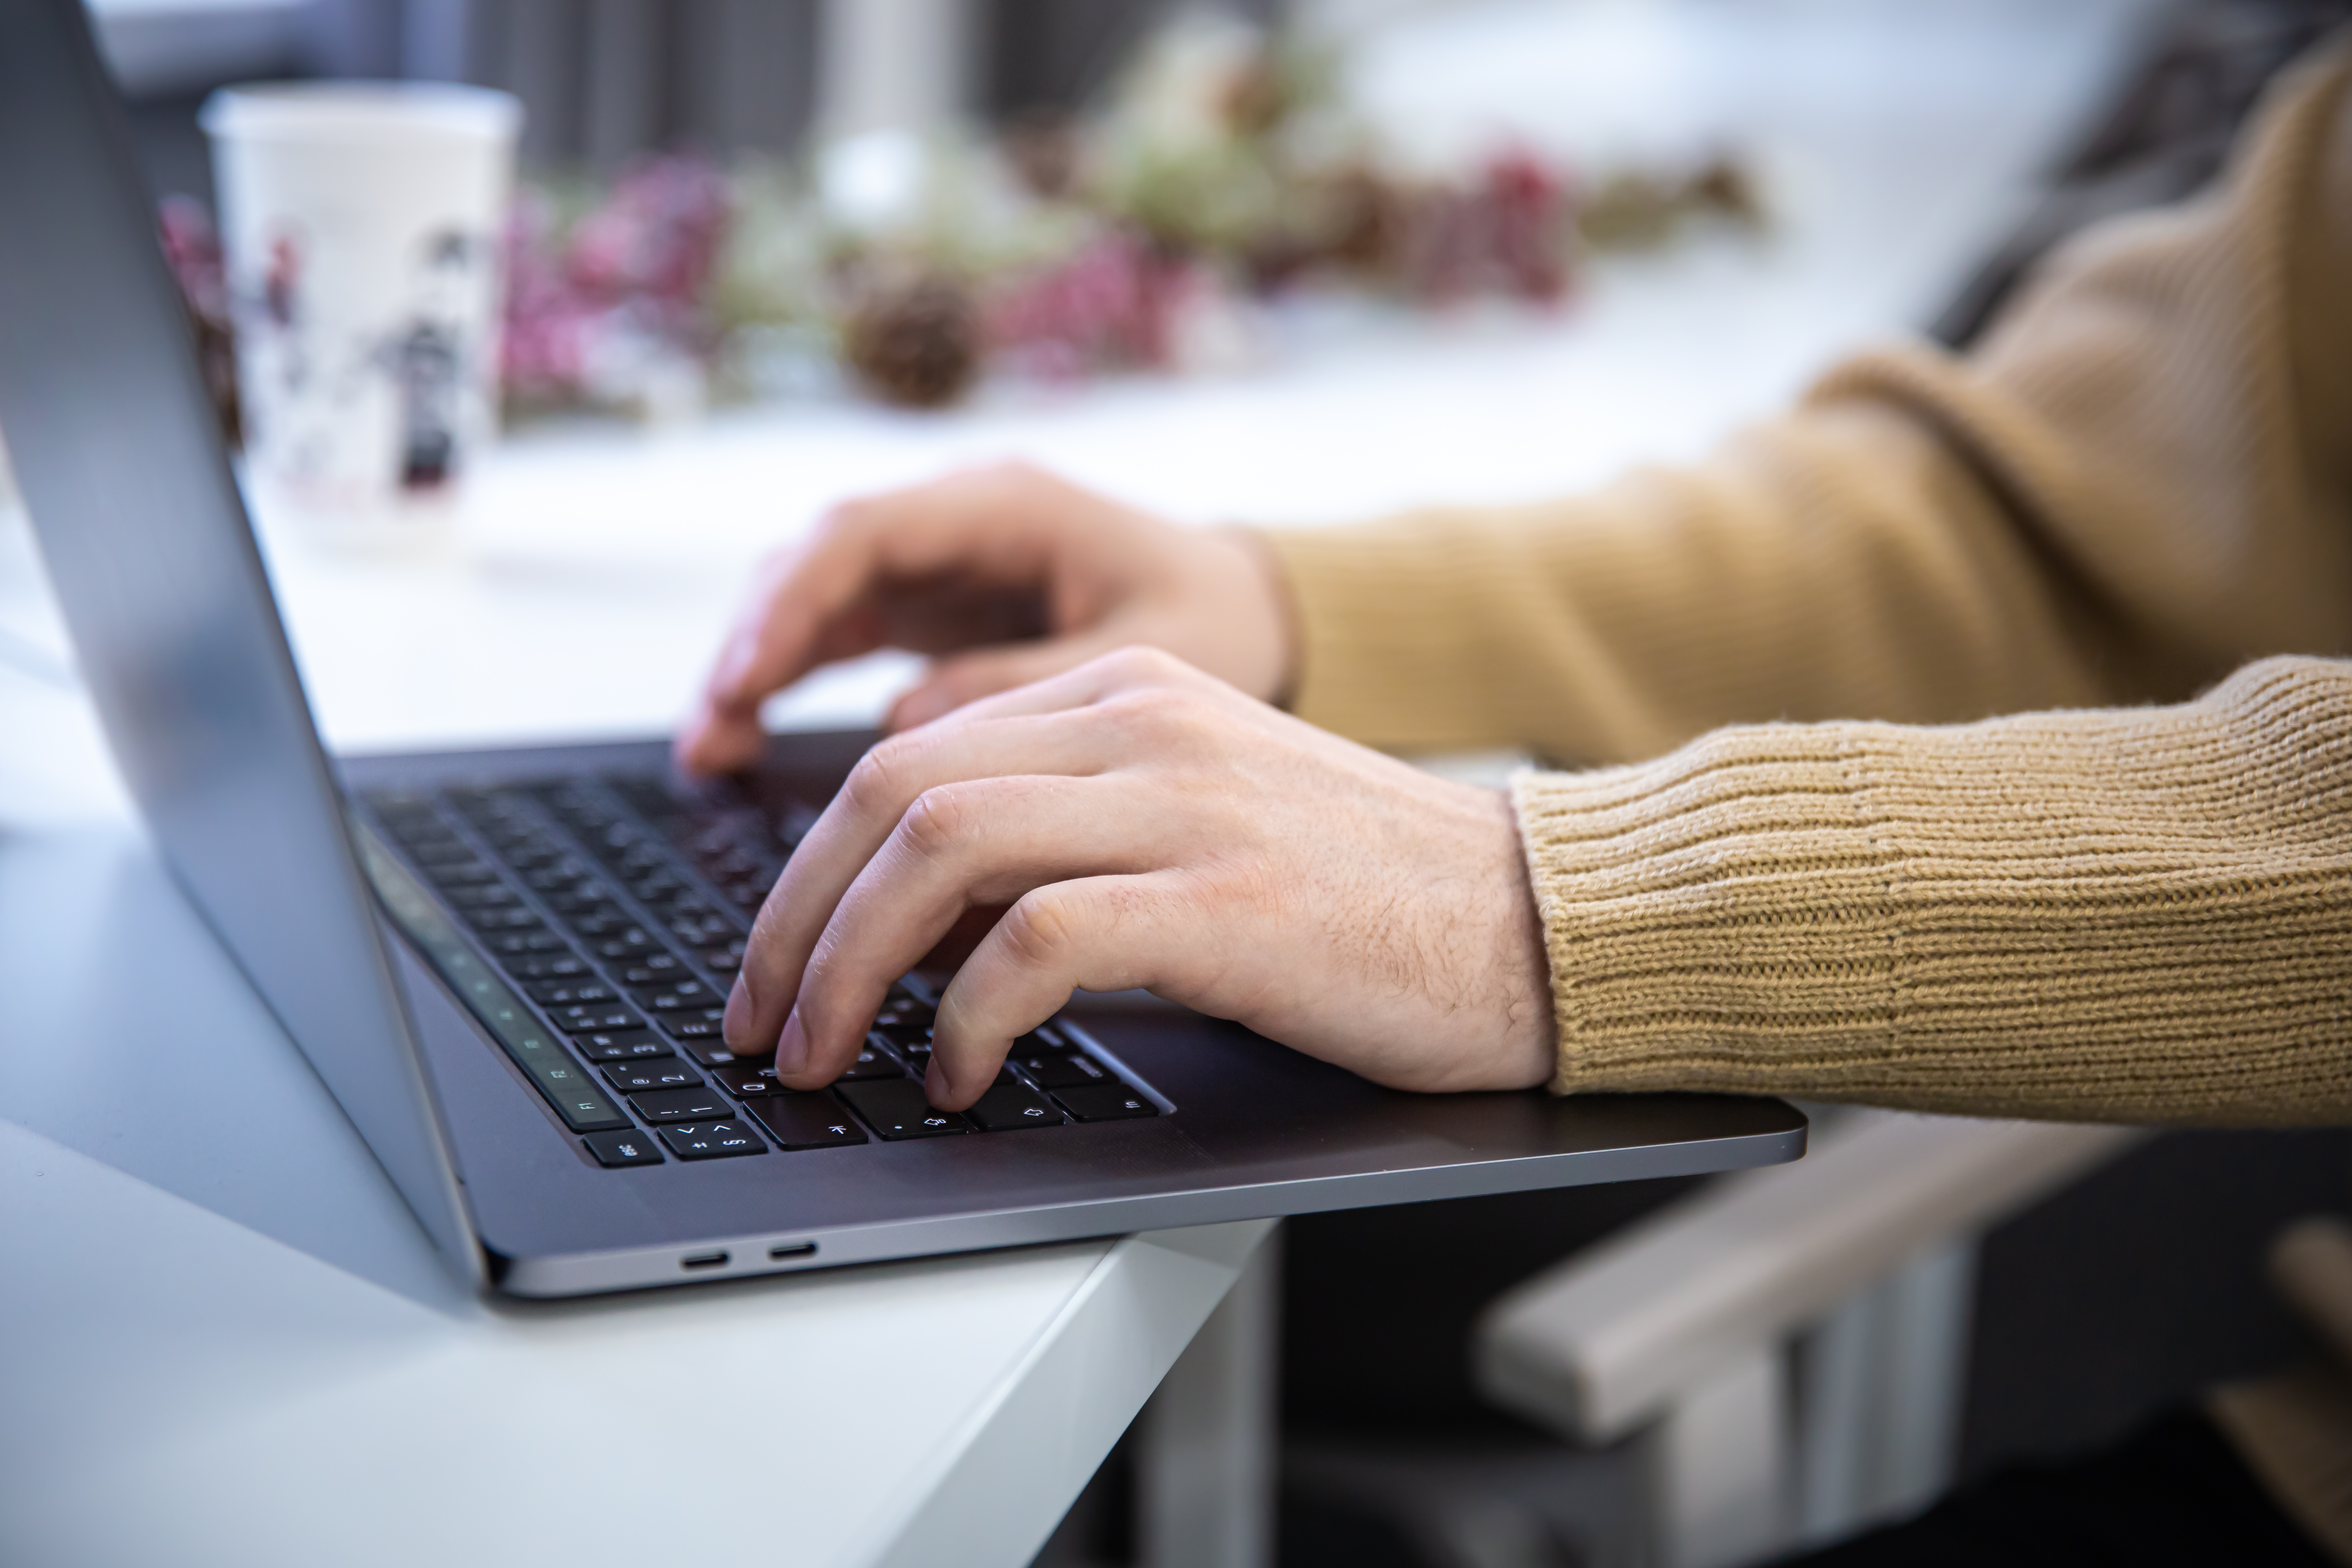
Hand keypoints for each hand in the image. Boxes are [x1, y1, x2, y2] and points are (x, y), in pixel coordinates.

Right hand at [676, 462, 1294, 774]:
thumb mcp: (1143, 654)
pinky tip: (745, 744)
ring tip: (708, 751)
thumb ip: (1027, 681)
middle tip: (710, 727)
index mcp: (1008, 503)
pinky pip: (840, 634)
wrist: (1254, 610)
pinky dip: (790, 682)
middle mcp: (958, 519)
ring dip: (757, 666)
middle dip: (755, 638)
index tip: (750, 676)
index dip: (797, 601)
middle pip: (818, 561)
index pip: (866, 531)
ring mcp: (940, 562)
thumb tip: (904, 724)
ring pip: (814, 597)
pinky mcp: (934, 610)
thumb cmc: (1216, 621)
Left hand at [723, 647, 1557, 1110]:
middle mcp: (1141, 722)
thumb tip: (922, 926)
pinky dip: (967, 1015)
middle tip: (755, 1020)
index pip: (908, 752)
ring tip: (820, 1054)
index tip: (773, 959)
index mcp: (1125, 694)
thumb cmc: (1366, 894)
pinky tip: (957, 1072)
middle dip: (793, 916)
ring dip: (848, 964)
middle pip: (894, 789)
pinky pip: (1037, 941)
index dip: (808, 864)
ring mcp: (1184, 803)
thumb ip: (1066, 834)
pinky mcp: (1226, 899)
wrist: (1532, 917)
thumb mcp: (1196, 821)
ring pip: (941, 846)